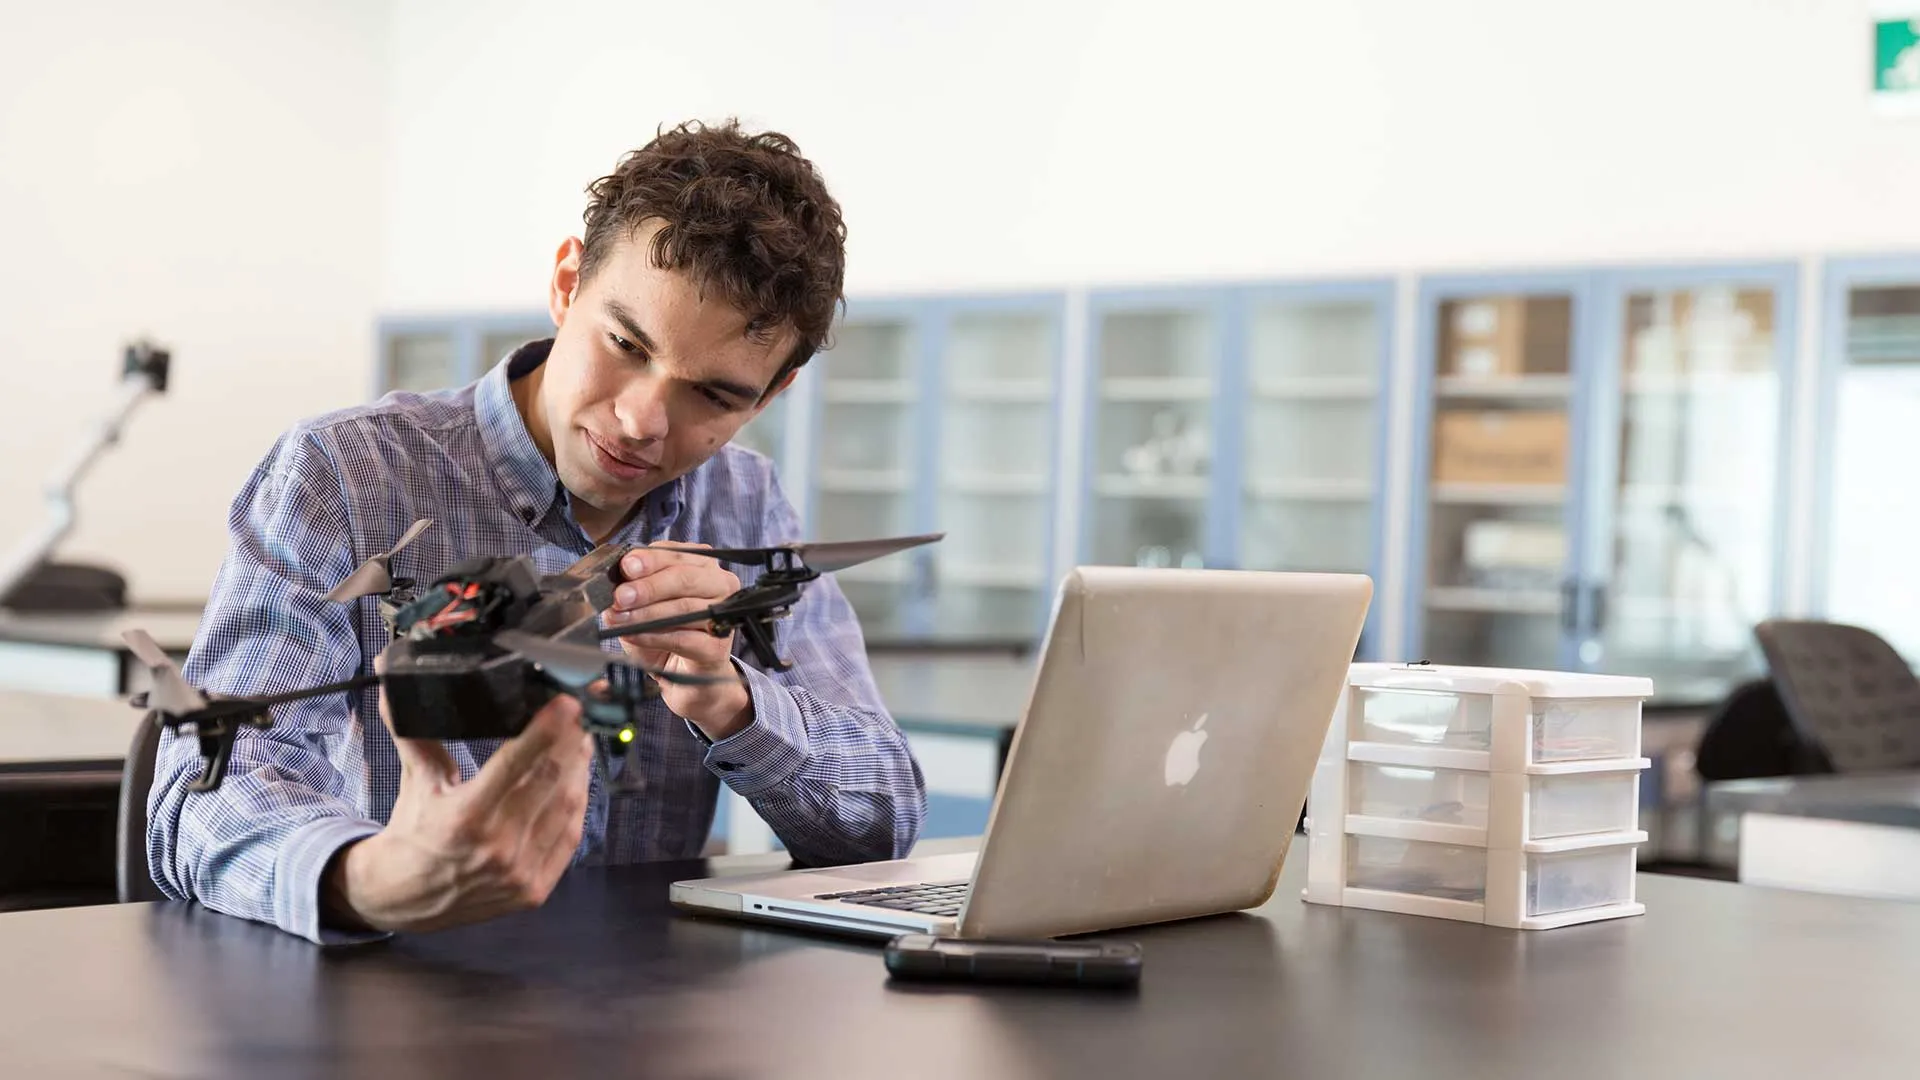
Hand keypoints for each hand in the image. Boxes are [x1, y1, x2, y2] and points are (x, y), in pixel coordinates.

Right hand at [323, 677, 593, 933]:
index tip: (566, 704)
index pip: (517, 763)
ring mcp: (519, 872)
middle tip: (576, 718)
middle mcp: (495, 846)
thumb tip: (393, 684)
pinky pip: (569, 837)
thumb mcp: (416, 781)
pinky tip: (578, 781)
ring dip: (579, 770)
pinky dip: (577, 805)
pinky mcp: (534, 890)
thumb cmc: (412, 833)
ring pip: (567, 806)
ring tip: (579, 743)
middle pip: (550, 779)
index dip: (547, 729)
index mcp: (464, 817)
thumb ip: (413, 731)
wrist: (403, 899)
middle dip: (568, 742)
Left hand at [603, 544, 752, 739]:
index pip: (676, 554)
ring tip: (619, 619)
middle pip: (684, 578)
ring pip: (684, 608)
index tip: (626, 566)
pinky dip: (654, 636)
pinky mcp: (718, 647)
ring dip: (646, 614)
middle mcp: (720, 584)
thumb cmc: (666, 631)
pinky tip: (633, 636)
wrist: (684, 672)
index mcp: (703, 565)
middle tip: (620, 597)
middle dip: (648, 587)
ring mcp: (724, 615)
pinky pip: (683, 638)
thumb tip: (614, 582)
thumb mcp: (646, 603)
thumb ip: (634, 587)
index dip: (650, 560)